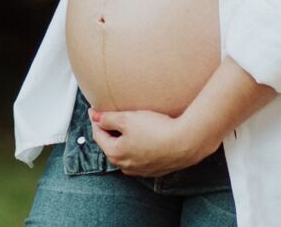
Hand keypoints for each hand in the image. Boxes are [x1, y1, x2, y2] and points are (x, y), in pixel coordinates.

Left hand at [88, 106, 217, 176]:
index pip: (98, 135)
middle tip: (108, 117)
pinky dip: (137, 146)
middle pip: (111, 145)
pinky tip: (144, 137)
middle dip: (108, 131)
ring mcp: (140, 170)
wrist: (185, 143)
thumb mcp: (127, 119)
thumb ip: (108, 119)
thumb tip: (95, 117)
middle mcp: (126, 166)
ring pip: (126, 152)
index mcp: (115, 154)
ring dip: (123, 140)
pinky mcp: (154, 169)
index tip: (95, 109)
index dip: (96, 119)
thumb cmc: (157, 131)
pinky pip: (140, 157)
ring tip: (127, 126)